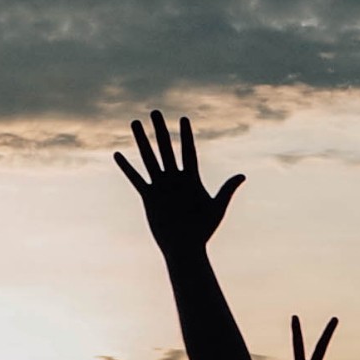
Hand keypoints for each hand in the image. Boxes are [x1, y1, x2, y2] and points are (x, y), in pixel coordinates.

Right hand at [112, 109, 243, 251]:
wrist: (185, 248)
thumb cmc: (203, 230)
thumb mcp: (216, 207)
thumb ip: (227, 189)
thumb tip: (242, 175)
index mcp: (191, 179)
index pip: (188, 151)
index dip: (186, 135)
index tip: (183, 118)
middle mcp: (174, 179)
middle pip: (166, 149)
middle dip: (160, 130)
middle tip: (154, 111)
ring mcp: (160, 186)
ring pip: (149, 159)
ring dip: (141, 141)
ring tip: (135, 123)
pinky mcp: (149, 197)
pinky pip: (136, 179)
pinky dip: (126, 167)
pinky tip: (117, 154)